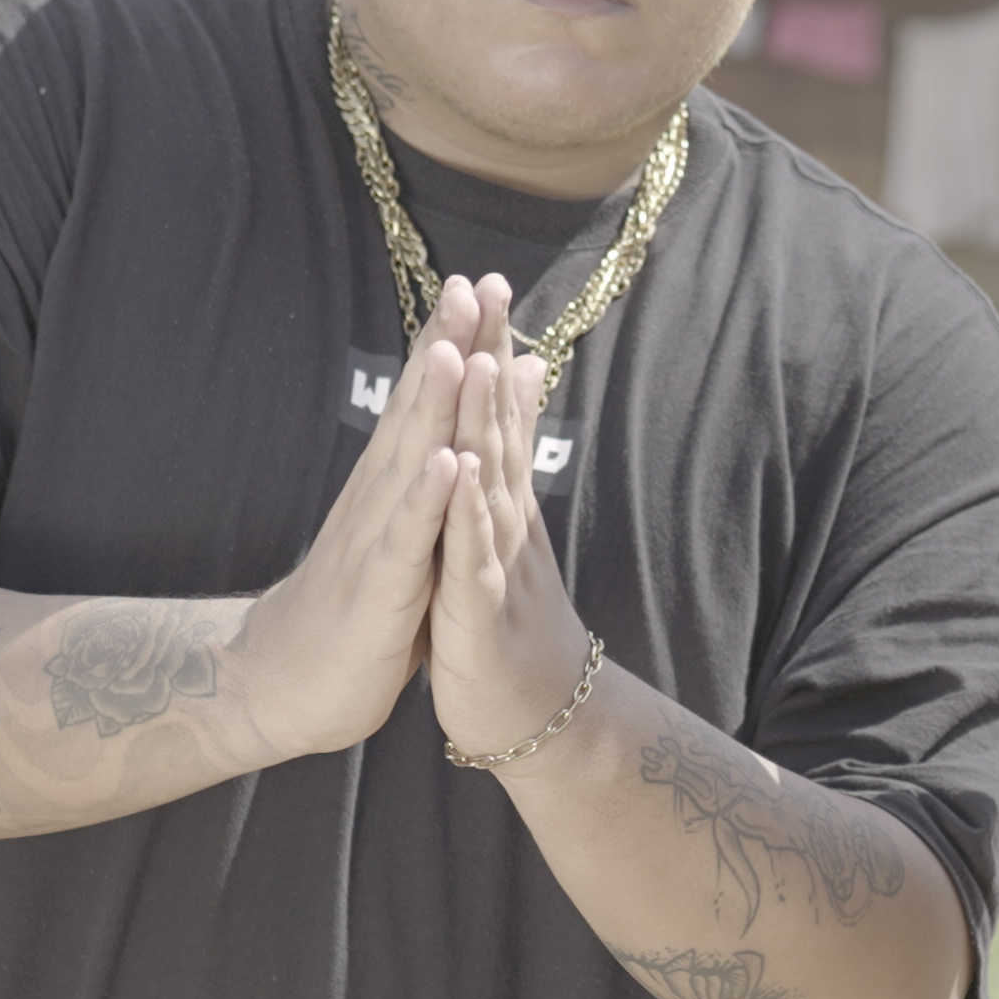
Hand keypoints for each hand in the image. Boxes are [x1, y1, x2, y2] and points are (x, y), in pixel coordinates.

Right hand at [233, 275, 480, 753]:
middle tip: (473, 284)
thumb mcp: (404, 532)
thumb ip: (426, 474)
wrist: (285, 682)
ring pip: (410, 462)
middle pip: (418, 411)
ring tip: (457, 349)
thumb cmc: (357, 606)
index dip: (454, 342)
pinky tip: (447, 461)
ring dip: (432, 406)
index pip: (426, 402)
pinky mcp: (378, 590)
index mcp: (392, 486)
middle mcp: (379, 499)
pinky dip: (427, 500)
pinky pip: (406, 540)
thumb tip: (450, 435)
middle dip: (447, 347)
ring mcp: (375, 540)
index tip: (484, 283)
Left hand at [424, 293, 600, 760]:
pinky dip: (465, 514)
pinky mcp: (479, 615)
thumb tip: (520, 407)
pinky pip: (471, 557)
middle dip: (490, 356)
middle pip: (498, 427)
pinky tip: (459, 472)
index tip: (485, 281)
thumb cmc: (509, 627)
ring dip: (483, 420)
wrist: (538, 718)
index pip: (497, 414)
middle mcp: (505, 524)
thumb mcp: (504, 541)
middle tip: (488, 286)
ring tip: (473, 356)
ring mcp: (496, 566)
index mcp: (501, 506)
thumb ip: (511, 473)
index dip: (491, 347)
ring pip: (489, 482)